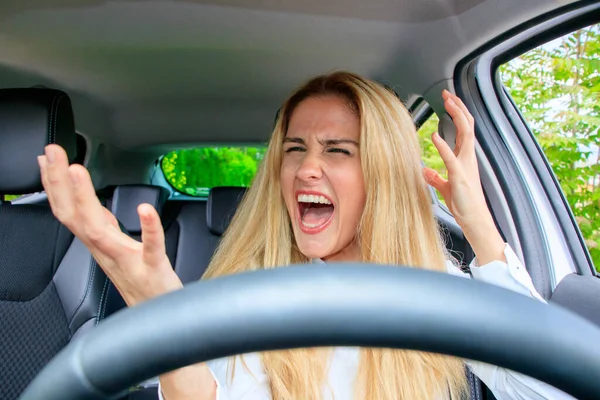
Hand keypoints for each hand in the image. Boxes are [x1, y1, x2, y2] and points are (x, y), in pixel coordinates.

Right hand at [38, 144, 181, 305]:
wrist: (158, 314)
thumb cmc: (141, 281)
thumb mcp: (116, 247)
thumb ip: (103, 225)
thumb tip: (87, 201)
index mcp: (100, 243)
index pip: (69, 212)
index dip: (55, 185)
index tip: (47, 158)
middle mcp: (107, 251)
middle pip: (75, 217)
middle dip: (61, 184)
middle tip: (54, 153)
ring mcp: (129, 261)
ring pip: (99, 231)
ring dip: (86, 200)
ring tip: (77, 172)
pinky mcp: (154, 269)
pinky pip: (150, 247)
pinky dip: (148, 228)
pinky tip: (145, 210)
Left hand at [423, 90, 505, 264]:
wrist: (475, 220)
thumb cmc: (463, 204)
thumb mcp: (446, 187)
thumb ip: (436, 177)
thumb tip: (425, 171)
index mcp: (465, 158)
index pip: (464, 129)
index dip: (457, 112)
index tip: (448, 99)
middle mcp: (468, 158)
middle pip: (467, 125)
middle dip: (458, 108)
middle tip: (448, 93)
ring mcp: (466, 166)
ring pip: (465, 135)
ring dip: (456, 118)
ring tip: (447, 103)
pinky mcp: (460, 177)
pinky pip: (452, 159)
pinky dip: (443, 147)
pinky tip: (434, 136)